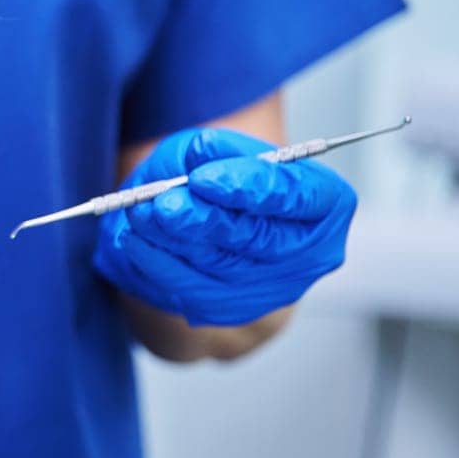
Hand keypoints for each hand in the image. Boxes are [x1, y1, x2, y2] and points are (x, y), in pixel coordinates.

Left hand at [91, 127, 356, 325]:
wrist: (203, 220)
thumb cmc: (218, 177)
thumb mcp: (215, 148)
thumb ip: (213, 149)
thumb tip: (205, 156)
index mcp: (323, 203)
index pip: (297, 198)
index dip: (249, 188)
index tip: (203, 179)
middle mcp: (309, 254)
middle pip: (260, 240)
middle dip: (206, 221)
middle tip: (166, 204)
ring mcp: (272, 289)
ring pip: (221, 266)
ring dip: (175, 240)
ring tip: (140, 214)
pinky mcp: (232, 309)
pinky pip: (193, 290)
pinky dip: (160, 264)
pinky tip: (134, 241)